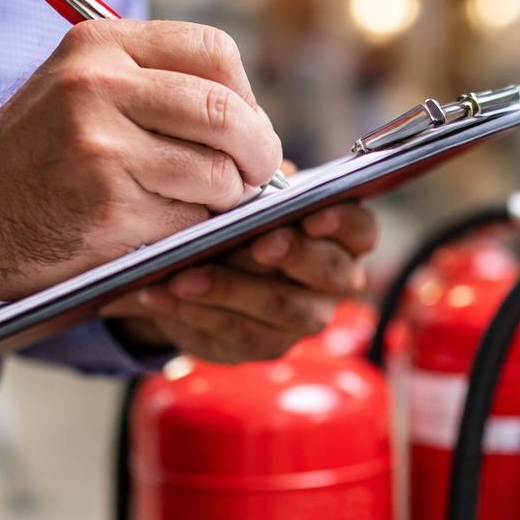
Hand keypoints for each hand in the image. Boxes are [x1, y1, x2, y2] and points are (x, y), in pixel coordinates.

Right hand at [0, 20, 281, 315]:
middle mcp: (100, 85)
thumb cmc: (35, 155)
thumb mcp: (82, 89)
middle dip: (258, 152)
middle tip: (257, 175)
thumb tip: (258, 122)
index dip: (247, 96)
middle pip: (227, 113)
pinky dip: (193, 230)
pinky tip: (164, 226)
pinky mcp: (108, 206)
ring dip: (227, 198)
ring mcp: (103, 147)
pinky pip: (190, 219)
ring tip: (203, 203)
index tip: (245, 127)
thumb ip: (158, 86)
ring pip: (218, 173)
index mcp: (101, 44)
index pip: (216, 52)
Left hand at [101, 202, 377, 363]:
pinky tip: (158, 292)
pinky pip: (233, 331)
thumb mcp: (251, 197)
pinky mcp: (264, 345)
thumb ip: (264, 188)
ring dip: (230, 288)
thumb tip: (265, 174)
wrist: (205, 271)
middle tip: (258, 245)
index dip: (342, 224)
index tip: (312, 216)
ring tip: (183, 274)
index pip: (361, 229)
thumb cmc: (241, 220)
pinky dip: (192, 310)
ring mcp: (302, 319)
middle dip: (293, 256)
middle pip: (329, 273)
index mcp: (342, 237)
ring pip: (279, 308)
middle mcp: (334, 282)